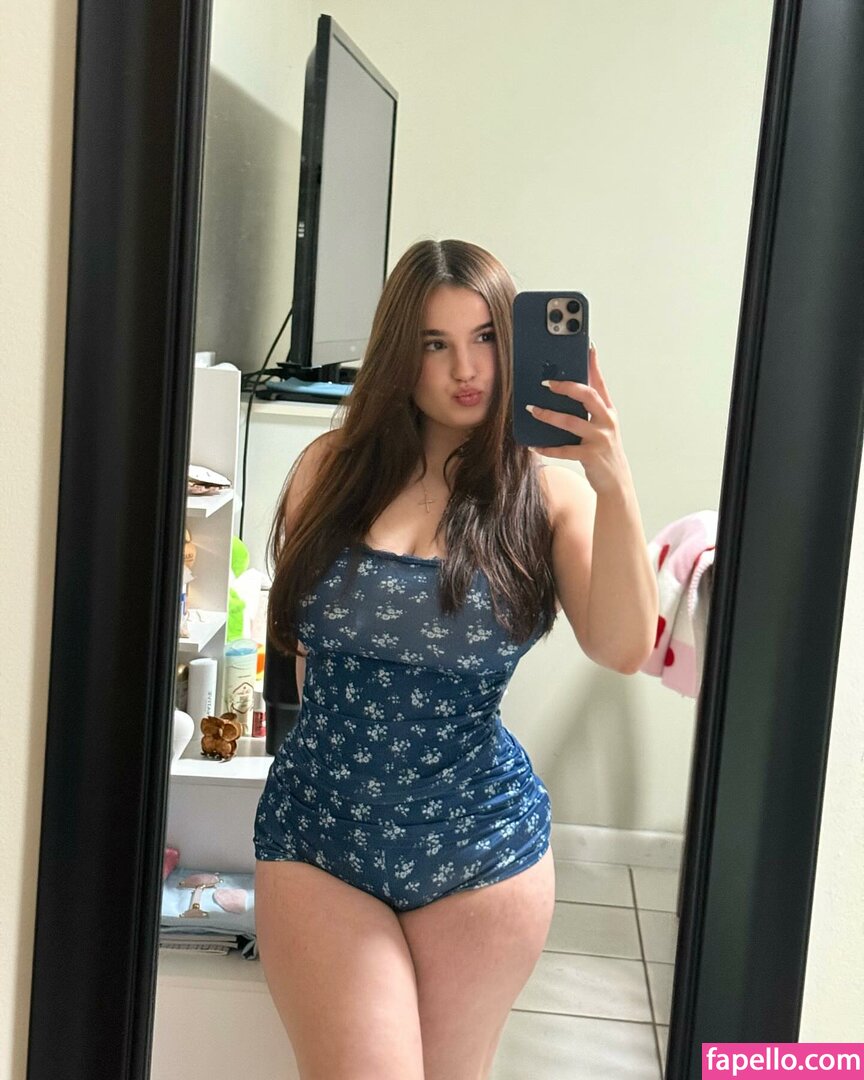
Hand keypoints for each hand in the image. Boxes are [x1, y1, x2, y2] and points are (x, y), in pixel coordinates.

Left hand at [526, 344, 631, 495]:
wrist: (615, 481)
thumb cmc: (603, 450)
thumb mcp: (600, 427)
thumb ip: (587, 411)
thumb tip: (564, 392)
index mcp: (608, 411)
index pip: (600, 383)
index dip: (594, 365)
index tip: (587, 347)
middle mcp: (606, 421)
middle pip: (587, 396)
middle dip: (566, 387)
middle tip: (546, 382)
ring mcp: (599, 439)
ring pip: (571, 422)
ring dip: (549, 415)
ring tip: (533, 410)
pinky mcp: (591, 456)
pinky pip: (565, 450)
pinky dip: (547, 448)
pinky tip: (534, 445)